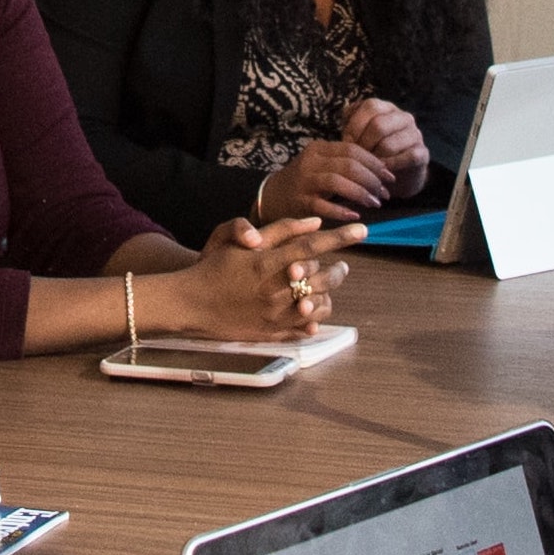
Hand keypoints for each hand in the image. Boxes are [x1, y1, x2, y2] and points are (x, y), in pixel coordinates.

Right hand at [179, 213, 357, 338]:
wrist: (190, 304)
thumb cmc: (215, 268)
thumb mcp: (239, 242)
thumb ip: (279, 231)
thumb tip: (314, 222)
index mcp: (267, 264)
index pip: (312, 247)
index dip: (340, 238)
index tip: (363, 232)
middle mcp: (273, 290)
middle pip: (320, 279)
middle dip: (338, 271)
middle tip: (343, 266)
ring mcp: (274, 314)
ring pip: (318, 304)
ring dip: (328, 294)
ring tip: (327, 286)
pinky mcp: (272, 332)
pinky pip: (305, 327)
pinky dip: (315, 317)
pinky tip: (312, 307)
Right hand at [257, 136, 398, 224]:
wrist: (272, 196)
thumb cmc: (306, 180)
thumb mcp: (323, 164)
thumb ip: (346, 163)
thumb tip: (381, 171)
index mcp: (320, 148)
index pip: (353, 150)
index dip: (375, 163)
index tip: (389, 177)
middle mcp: (311, 161)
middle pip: (348, 165)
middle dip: (371, 179)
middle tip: (384, 194)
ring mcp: (304, 181)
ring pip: (337, 182)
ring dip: (360, 193)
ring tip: (374, 204)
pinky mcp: (300, 201)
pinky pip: (323, 205)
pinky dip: (342, 210)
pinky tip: (355, 216)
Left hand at [339, 96, 429, 199]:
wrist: (396, 174)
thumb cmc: (373, 151)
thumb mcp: (358, 136)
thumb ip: (350, 128)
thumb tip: (346, 135)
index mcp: (386, 108)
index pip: (370, 106)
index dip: (355, 125)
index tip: (346, 142)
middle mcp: (404, 117)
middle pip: (379, 125)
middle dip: (363, 144)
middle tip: (357, 157)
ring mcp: (415, 134)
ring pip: (389, 144)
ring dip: (374, 159)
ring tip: (368, 166)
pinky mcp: (423, 153)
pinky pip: (407, 158)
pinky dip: (391, 166)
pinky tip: (382, 172)